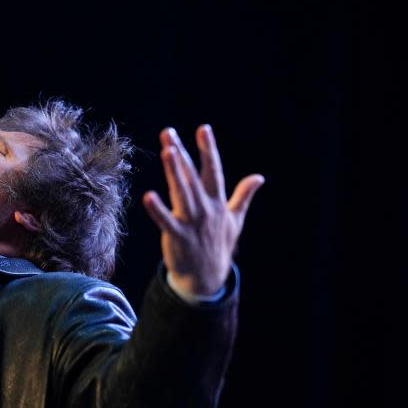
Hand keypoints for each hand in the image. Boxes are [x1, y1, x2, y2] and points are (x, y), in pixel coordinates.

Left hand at [142, 125, 263, 294]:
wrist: (207, 278)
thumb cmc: (219, 246)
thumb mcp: (236, 220)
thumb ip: (244, 196)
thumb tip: (259, 177)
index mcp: (217, 202)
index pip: (214, 171)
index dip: (208, 149)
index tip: (203, 129)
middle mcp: (205, 208)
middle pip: (192, 176)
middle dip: (181, 154)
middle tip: (168, 133)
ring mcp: (192, 222)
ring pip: (182, 192)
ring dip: (174, 172)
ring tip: (166, 151)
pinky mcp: (178, 237)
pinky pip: (166, 221)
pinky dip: (158, 210)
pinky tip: (148, 196)